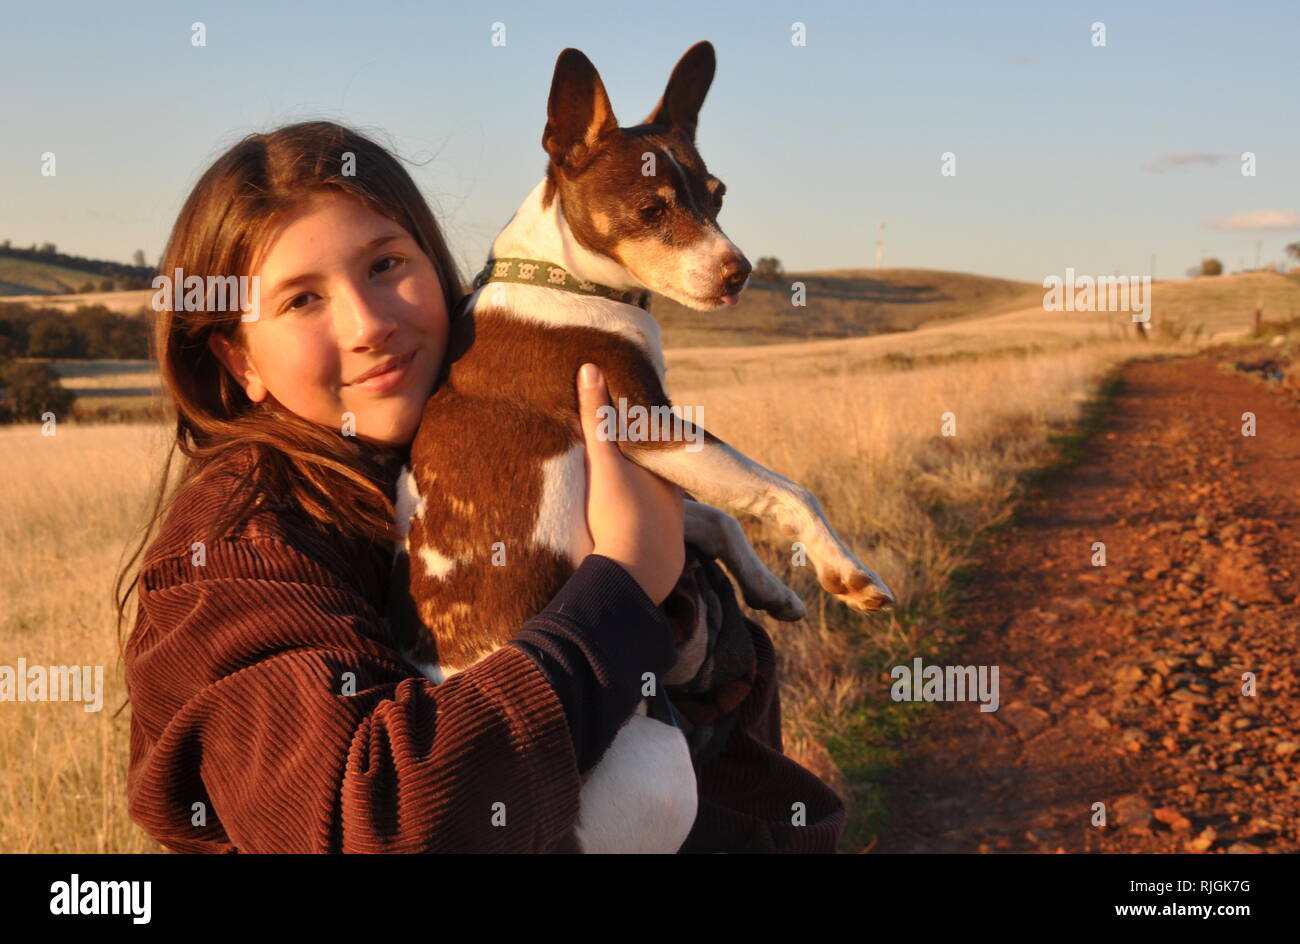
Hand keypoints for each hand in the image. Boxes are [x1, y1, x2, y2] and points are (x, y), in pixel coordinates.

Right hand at [576, 362, 684, 604]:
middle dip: (641, 477)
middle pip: (657, 482)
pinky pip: (650, 543)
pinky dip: (638, 538)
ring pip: (656, 514)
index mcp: (667, 475)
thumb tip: (591, 367)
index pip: (657, 450)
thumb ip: (596, 418)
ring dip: (641, 510)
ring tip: (617, 504)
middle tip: (619, 469)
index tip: (628, 433)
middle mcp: (676, 504)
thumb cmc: (620, 511)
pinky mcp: (661, 564)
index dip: (642, 441)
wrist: (632, 575)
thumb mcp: (603, 460)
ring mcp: (671, 536)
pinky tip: (624, 540)